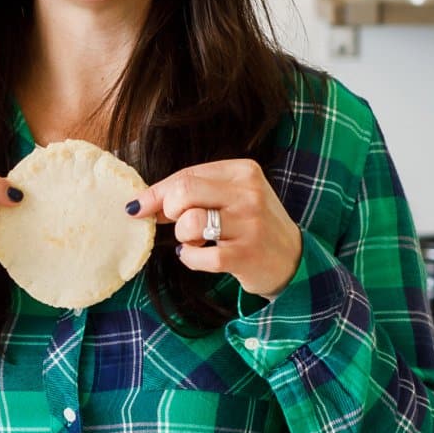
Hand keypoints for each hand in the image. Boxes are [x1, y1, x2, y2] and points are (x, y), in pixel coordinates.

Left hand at [126, 160, 301, 301]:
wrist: (293, 260)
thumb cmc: (253, 226)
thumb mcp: (233, 197)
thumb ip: (195, 193)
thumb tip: (143, 202)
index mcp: (244, 172)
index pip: (187, 174)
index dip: (157, 193)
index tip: (140, 207)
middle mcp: (249, 194)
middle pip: (184, 192)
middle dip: (170, 211)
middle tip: (178, 224)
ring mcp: (249, 224)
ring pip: (189, 222)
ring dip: (183, 237)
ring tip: (195, 241)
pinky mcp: (245, 255)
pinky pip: (198, 256)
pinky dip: (190, 259)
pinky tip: (200, 257)